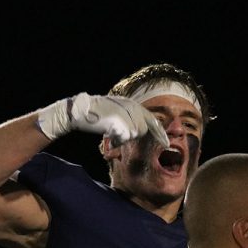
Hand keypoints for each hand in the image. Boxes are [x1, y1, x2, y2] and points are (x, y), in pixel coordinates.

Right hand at [37, 92, 168, 146]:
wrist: (80, 110)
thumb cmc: (97, 114)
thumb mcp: (117, 112)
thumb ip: (129, 119)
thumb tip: (139, 132)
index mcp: (133, 104)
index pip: (152, 120)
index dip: (160, 133)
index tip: (167, 144)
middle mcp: (132, 107)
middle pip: (143, 129)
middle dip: (134, 135)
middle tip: (124, 136)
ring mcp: (125, 113)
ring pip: (134, 134)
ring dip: (124, 137)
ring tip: (111, 131)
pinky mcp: (117, 120)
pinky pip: (124, 136)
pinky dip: (118, 138)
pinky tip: (109, 133)